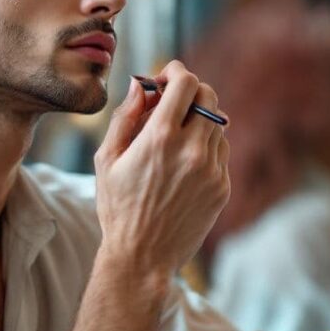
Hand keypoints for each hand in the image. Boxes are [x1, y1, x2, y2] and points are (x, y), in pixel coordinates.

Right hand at [93, 60, 230, 279]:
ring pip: (217, 123)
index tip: (166, 76)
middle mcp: (191, 150)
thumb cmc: (117, 208)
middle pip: (208, 96)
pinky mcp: (222, 187)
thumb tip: (141, 85)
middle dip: (191, 91)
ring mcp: (211, 170)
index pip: (186, 82)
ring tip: (174, 138)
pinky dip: (206, 146)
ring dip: (198, 120)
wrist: (142, 258)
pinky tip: (184, 164)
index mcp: (159, 138)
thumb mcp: (107, 159)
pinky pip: (221, 151)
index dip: (176, 72)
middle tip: (173, 102)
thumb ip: (125, 116)